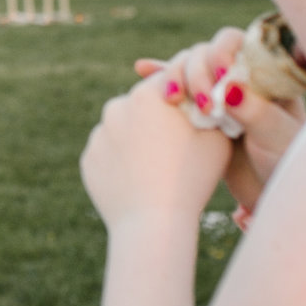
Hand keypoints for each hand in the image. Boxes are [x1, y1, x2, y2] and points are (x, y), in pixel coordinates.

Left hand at [81, 72, 235, 232]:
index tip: (196, 111)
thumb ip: (211, 110)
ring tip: (159, 165)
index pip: (170, 81)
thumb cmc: (192, 177)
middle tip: (177, 141)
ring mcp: (98, 135)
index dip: (186, 94)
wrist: (153, 223)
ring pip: (123, 129)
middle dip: (158, 116)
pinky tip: (140, 178)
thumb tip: (208, 100)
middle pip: (142, 104)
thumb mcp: (218, 137)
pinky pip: (110, 154)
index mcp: (147, 95)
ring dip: (138, 138)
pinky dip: (123, 161)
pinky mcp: (88, 160)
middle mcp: (115, 108)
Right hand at [135, 29, 305, 215]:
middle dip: (195, 73)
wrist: (274, 194)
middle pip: (205, 55)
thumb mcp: (277, 137)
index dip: (221, 53)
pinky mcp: (201, 115)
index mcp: (264, 74)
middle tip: (202, 107)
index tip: (220, 78)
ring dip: (175, 77)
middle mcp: (239, 77)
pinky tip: (142, 70)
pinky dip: (161, 80)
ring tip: (170, 97)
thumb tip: (230, 88)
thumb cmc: (287, 163)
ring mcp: (217, 95)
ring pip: (188, 71)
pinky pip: (179, 91)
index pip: (236, 43)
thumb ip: (256, 111)